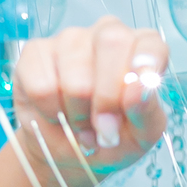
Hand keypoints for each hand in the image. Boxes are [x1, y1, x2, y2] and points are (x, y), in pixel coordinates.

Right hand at [12, 17, 168, 186]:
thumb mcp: (141, 134)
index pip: (150, 43)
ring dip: (77, 113)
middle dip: (107, 98)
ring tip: (80, 125)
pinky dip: (50, 111)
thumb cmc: (112, 138)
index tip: (133, 103)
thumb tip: (137, 91)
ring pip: (74, 73)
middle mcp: (107, 34)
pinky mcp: (35, 52)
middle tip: (104, 129)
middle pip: (111, 42)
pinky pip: (42, 85)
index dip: (144, 70)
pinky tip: (56, 114)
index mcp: (141, 49)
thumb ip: (146, 111)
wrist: (70, 153)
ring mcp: (69, 39)